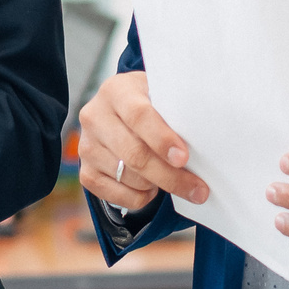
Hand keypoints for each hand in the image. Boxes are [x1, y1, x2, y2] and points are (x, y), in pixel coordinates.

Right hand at [77, 70, 208, 209]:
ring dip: (158, 185)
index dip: (162, 139)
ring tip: (173, 178)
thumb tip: (203, 141)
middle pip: (134, 155)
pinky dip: (141, 197)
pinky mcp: (85, 172)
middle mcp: (94, 117)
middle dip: (170, 176)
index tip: (183, 158)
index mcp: (116, 91)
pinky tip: (151, 186)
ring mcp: (86, 146)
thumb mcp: (161, 97)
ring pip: (129, 178)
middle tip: (198, 189)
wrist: (119, 113)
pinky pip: (118, 196)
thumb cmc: (150, 105)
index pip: (138, 116)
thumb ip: (175, 113)